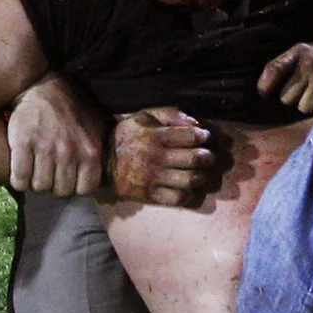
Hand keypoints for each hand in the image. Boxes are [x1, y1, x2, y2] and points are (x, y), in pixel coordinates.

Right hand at [6, 73, 107, 197]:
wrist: (45, 88)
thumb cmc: (74, 110)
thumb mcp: (98, 127)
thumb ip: (104, 151)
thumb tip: (116, 167)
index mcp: (90, 151)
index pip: (83, 190)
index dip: (74, 187)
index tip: (67, 179)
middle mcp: (69, 152)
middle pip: (60, 191)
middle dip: (54, 185)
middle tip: (49, 173)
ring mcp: (45, 148)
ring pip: (40, 187)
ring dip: (36, 183)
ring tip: (36, 171)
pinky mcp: (23, 144)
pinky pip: (20, 179)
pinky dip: (19, 181)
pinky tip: (21, 173)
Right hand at [108, 106, 225, 206]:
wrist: (102, 161)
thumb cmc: (129, 135)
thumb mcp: (144, 116)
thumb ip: (171, 114)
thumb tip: (197, 123)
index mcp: (155, 136)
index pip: (190, 136)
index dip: (204, 137)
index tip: (205, 138)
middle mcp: (155, 157)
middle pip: (194, 159)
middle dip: (209, 158)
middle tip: (209, 157)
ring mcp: (152, 178)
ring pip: (190, 180)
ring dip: (204, 177)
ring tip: (206, 174)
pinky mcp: (149, 194)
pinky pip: (177, 198)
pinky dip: (190, 195)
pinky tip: (192, 189)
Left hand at [256, 43, 312, 114]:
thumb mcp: (297, 56)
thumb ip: (278, 68)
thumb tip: (261, 94)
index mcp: (299, 50)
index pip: (273, 70)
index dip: (265, 86)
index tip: (264, 94)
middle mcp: (312, 61)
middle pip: (286, 98)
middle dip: (291, 97)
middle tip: (302, 89)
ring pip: (303, 107)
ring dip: (306, 105)